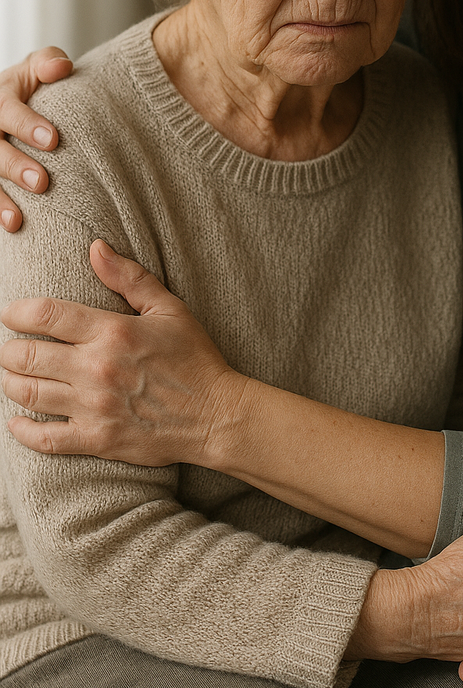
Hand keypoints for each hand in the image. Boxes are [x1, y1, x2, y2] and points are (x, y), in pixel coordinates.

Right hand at [0, 47, 71, 230]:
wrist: (11, 106)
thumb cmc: (31, 87)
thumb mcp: (36, 68)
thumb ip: (48, 62)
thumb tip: (61, 66)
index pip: (7, 111)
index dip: (27, 124)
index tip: (53, 140)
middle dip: (15, 166)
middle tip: (42, 182)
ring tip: (17, 218)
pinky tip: (12, 226)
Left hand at [1, 240, 245, 467]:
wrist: (217, 415)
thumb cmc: (195, 358)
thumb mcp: (169, 308)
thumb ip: (129, 277)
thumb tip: (95, 248)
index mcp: (113, 332)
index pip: (46, 315)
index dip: (18, 312)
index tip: (10, 313)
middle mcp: (97, 368)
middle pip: (26, 355)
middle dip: (9, 349)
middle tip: (10, 348)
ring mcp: (94, 407)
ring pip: (28, 393)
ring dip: (10, 382)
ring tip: (11, 376)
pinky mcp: (97, 440)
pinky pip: (44, 438)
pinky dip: (21, 430)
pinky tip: (16, 421)